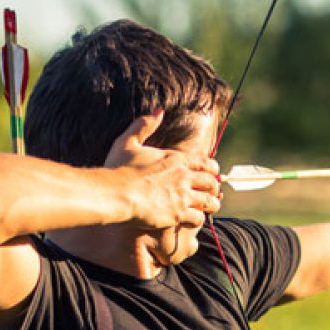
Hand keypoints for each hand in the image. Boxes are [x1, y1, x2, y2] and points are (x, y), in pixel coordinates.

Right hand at [105, 110, 220, 230]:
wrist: (116, 193)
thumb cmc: (119, 168)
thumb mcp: (128, 142)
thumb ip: (144, 125)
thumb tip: (159, 110)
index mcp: (176, 159)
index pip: (206, 163)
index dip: (211, 169)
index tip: (211, 174)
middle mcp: (184, 176)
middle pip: (211, 182)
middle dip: (213, 188)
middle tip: (212, 192)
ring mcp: (183, 196)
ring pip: (210, 201)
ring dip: (211, 205)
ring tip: (209, 208)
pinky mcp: (178, 214)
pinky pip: (198, 218)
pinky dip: (198, 219)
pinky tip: (193, 220)